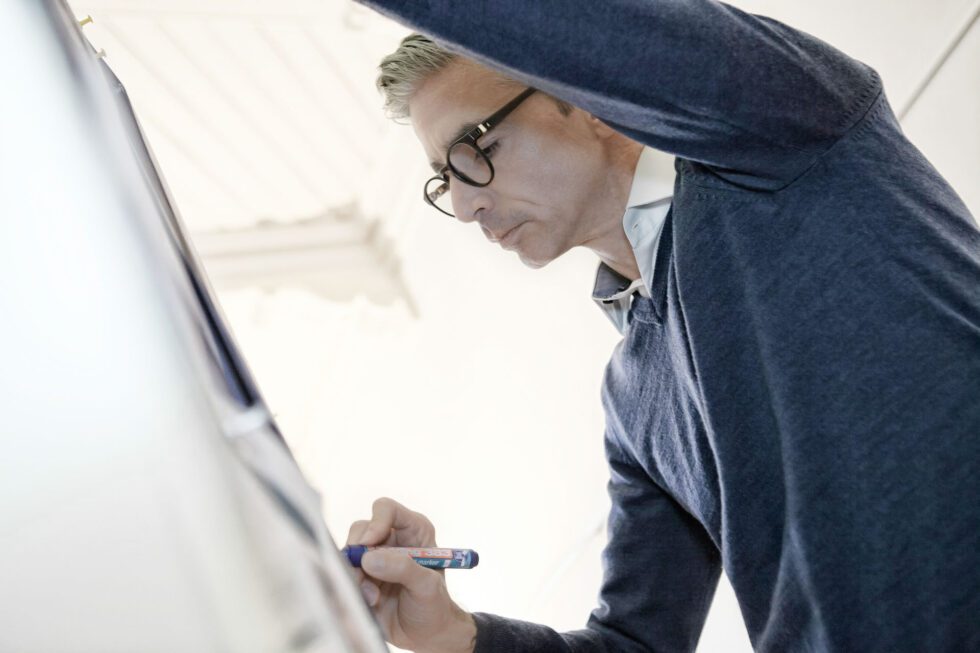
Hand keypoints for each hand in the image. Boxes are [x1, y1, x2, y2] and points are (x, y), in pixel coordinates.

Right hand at [346, 497, 476, 652]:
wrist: (426, 634)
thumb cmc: (434, 604)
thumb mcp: (427, 585)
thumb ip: (403, 568)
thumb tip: (369, 558)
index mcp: (412, 529)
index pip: (386, 510)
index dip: (375, 523)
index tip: (369, 544)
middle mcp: (390, 538)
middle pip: (361, 530)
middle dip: (359, 553)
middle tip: (364, 574)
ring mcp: (374, 557)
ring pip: (349, 553)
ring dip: (356, 576)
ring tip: (374, 597)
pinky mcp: (361, 576)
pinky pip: (345, 574)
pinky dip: (353, 588)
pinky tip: (371, 602)